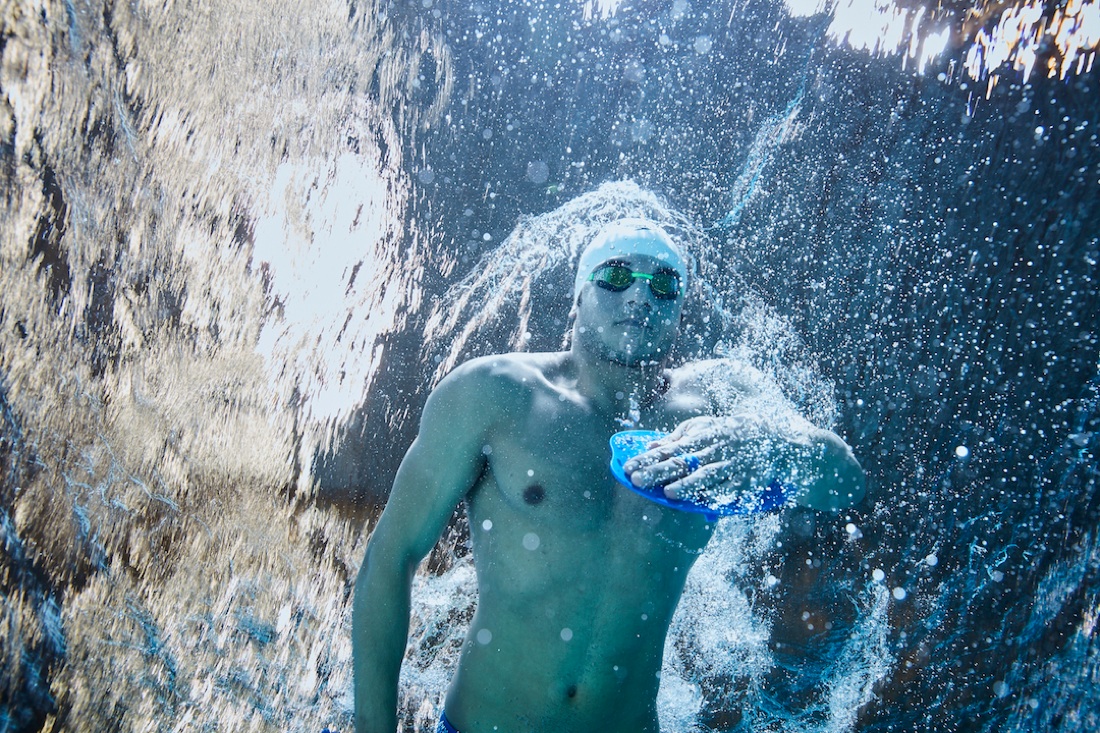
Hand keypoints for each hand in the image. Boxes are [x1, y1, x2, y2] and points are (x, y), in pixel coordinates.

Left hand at [622, 415, 787, 503]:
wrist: (775, 440)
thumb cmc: (730, 435)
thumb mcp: (705, 428)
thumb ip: (678, 437)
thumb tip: (652, 446)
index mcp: (702, 437)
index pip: (669, 449)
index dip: (648, 459)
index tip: (627, 467)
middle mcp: (714, 450)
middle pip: (683, 462)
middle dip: (659, 471)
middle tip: (636, 480)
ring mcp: (732, 466)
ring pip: (708, 476)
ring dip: (689, 485)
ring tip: (669, 493)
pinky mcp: (748, 482)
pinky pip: (731, 490)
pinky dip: (718, 496)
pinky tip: (704, 505)